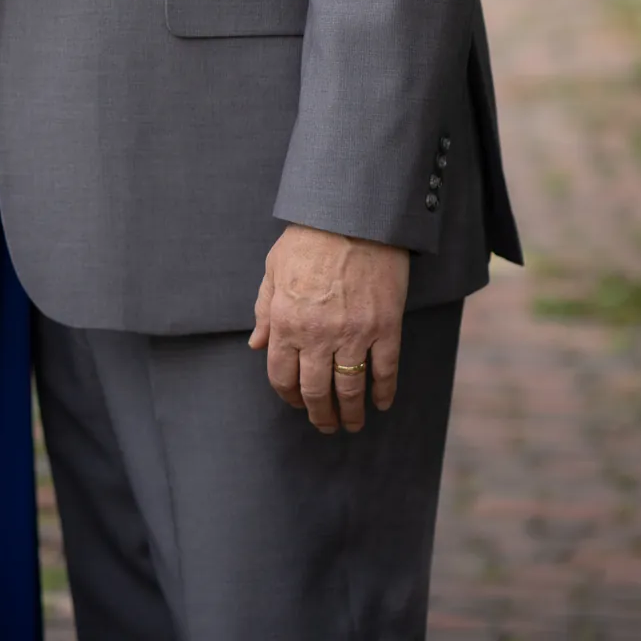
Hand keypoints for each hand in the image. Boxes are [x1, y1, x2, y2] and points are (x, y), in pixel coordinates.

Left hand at [249, 224, 409, 434]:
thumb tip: (255, 344)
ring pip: (349, 389)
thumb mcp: (274, 267)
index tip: (295, 403)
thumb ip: (264, 309)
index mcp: (286, 320)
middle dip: (319, 415)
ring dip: (350, 414)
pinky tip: (382, 403)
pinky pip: (385, 371)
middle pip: (315, 391)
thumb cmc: (309, 237)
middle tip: (324, 424)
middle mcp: (317, 334)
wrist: (354, 215)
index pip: (281, 375)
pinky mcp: (385, 327)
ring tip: (351, 424)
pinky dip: (384, 392)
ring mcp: (353, 334)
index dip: (287, 396)